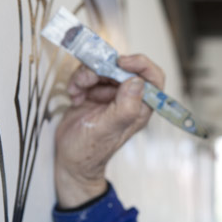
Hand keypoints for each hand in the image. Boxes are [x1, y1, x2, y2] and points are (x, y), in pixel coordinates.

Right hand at [54, 54, 164, 207]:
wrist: (69, 159)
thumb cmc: (90, 151)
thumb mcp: (107, 129)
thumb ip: (124, 107)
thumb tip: (137, 81)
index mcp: (140, 107)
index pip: (153, 77)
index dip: (141, 64)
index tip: (120, 62)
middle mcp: (128, 98)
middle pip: (123, 68)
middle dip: (102, 70)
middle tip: (86, 80)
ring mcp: (111, 94)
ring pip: (104, 68)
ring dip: (86, 76)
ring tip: (77, 92)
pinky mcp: (95, 92)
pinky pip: (89, 74)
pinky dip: (79, 81)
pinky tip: (75, 96)